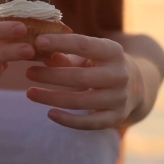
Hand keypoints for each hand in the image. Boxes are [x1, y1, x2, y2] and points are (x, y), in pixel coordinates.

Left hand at [25, 34, 143, 129]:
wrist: (136, 86)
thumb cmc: (102, 64)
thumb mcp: (90, 55)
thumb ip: (67, 55)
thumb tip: (41, 54)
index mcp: (112, 51)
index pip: (84, 45)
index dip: (60, 43)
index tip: (38, 41)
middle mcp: (119, 74)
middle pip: (79, 76)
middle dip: (50, 75)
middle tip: (28, 72)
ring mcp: (119, 97)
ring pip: (80, 101)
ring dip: (51, 97)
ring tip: (30, 93)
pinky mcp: (116, 117)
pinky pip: (89, 122)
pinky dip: (68, 120)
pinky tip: (49, 113)